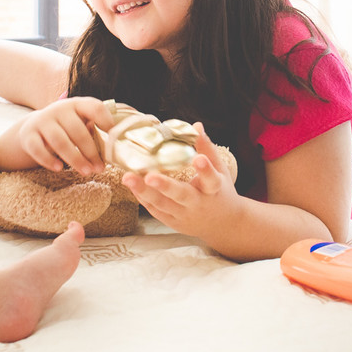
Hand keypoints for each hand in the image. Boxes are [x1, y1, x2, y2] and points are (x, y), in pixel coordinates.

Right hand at [0, 96, 114, 174]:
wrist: (34, 127)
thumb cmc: (66, 127)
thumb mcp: (80, 122)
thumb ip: (94, 128)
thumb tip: (115, 145)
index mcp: (77, 104)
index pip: (94, 107)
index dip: (106, 121)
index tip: (114, 139)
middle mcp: (59, 109)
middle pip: (77, 130)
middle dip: (91, 151)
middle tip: (100, 168)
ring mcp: (42, 121)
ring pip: (59, 141)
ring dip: (75, 158)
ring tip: (86, 172)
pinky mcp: (28, 135)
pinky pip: (38, 149)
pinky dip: (49, 160)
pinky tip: (59, 169)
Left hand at [121, 123, 241, 242]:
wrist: (223, 225)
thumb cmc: (219, 192)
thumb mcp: (220, 170)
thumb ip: (207, 149)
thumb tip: (196, 126)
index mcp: (213, 190)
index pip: (211, 180)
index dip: (205, 169)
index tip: (198, 158)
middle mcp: (198, 204)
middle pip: (181, 195)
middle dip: (165, 186)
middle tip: (149, 176)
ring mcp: (184, 215)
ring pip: (162, 204)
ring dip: (144, 191)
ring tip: (128, 178)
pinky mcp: (172, 222)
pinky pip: (155, 210)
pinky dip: (143, 197)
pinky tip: (132, 185)